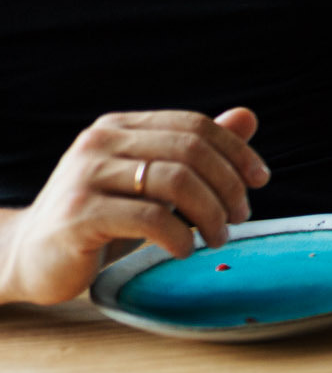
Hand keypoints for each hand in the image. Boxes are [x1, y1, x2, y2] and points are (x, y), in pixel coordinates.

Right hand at [0, 108, 265, 305]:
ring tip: (219, 238)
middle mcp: (100, 142)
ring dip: (211, 213)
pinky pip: (150, 218)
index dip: (235, 151)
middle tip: (241, 216)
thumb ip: (195, 152)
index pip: (194, 126)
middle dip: (228, 185)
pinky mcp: (78, 214)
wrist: (29, 256)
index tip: (260, 181)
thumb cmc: (101, 219)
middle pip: (191, 151)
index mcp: (119, 128)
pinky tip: (185, 250)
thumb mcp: (151, 184)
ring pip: (176, 181)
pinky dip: (180, 235)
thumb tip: (249, 116)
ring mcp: (85, 176)